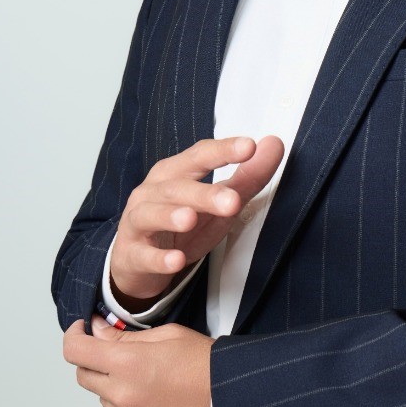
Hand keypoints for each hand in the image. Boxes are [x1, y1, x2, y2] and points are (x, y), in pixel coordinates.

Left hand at [64, 316, 216, 406]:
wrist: (234, 401)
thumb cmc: (207, 364)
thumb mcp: (169, 335)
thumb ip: (126, 336)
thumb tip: (99, 330)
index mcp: (128, 364)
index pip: (76, 351)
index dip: (73, 336)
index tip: (80, 331)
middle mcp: (123, 397)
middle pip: (84, 377)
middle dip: (93, 361)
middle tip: (116, 352)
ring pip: (105, 401)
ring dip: (115, 387)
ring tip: (149, 378)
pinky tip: (160, 399)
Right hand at [110, 135, 284, 306]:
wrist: (138, 261)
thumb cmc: (182, 225)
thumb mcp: (218, 203)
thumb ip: (248, 176)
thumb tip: (274, 144)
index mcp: (175, 172)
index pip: (200, 155)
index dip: (223, 150)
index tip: (249, 146)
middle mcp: (153, 191)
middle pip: (177, 187)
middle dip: (204, 193)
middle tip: (232, 201)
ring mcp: (138, 222)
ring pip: (151, 215)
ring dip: (170, 216)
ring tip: (190, 219)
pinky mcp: (131, 253)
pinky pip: (143, 255)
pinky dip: (158, 258)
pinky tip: (175, 261)